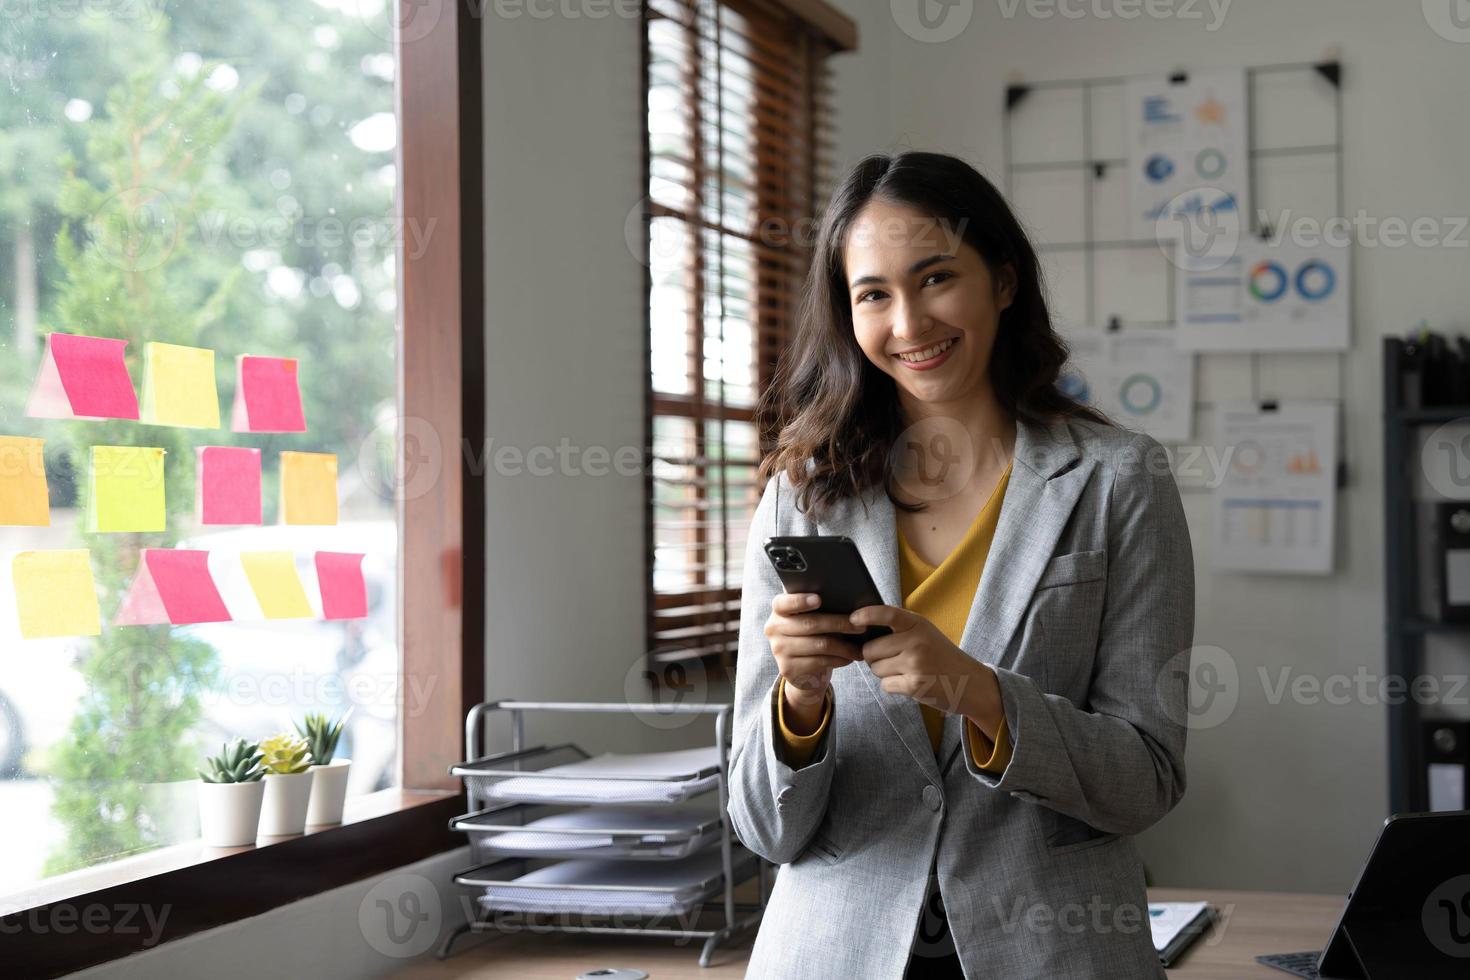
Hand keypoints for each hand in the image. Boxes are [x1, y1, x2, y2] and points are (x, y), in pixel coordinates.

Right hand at [765, 592, 864, 729]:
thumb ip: (818, 607)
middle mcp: (773, 629)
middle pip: (810, 624)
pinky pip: (820, 661)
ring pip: (819, 645)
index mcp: (778, 611)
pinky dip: (839, 659)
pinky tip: (849, 658)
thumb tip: (847, 599)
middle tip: (861, 626)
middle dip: (839, 623)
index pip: (782, 603)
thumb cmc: (812, 636)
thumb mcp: (810, 619)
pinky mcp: (788, 668)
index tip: (819, 599)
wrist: (802, 669)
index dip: (800, 600)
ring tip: (860, 647)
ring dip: (844, 646)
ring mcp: (779, 650)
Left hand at [847, 604, 1002, 736]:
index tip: (853, 619)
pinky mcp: (914, 685)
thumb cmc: (941, 655)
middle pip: (871, 649)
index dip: (866, 615)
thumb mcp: (925, 633)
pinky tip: (909, 682)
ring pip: (875, 668)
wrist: (970, 682)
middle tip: (891, 659)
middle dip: (874, 657)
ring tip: (904, 671)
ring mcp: (915, 663)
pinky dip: (893, 686)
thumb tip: (862, 631)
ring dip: (883, 673)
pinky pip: (885, 685)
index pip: (887, 614)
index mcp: (918, 624)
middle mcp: (916, 641)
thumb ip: (900, 629)